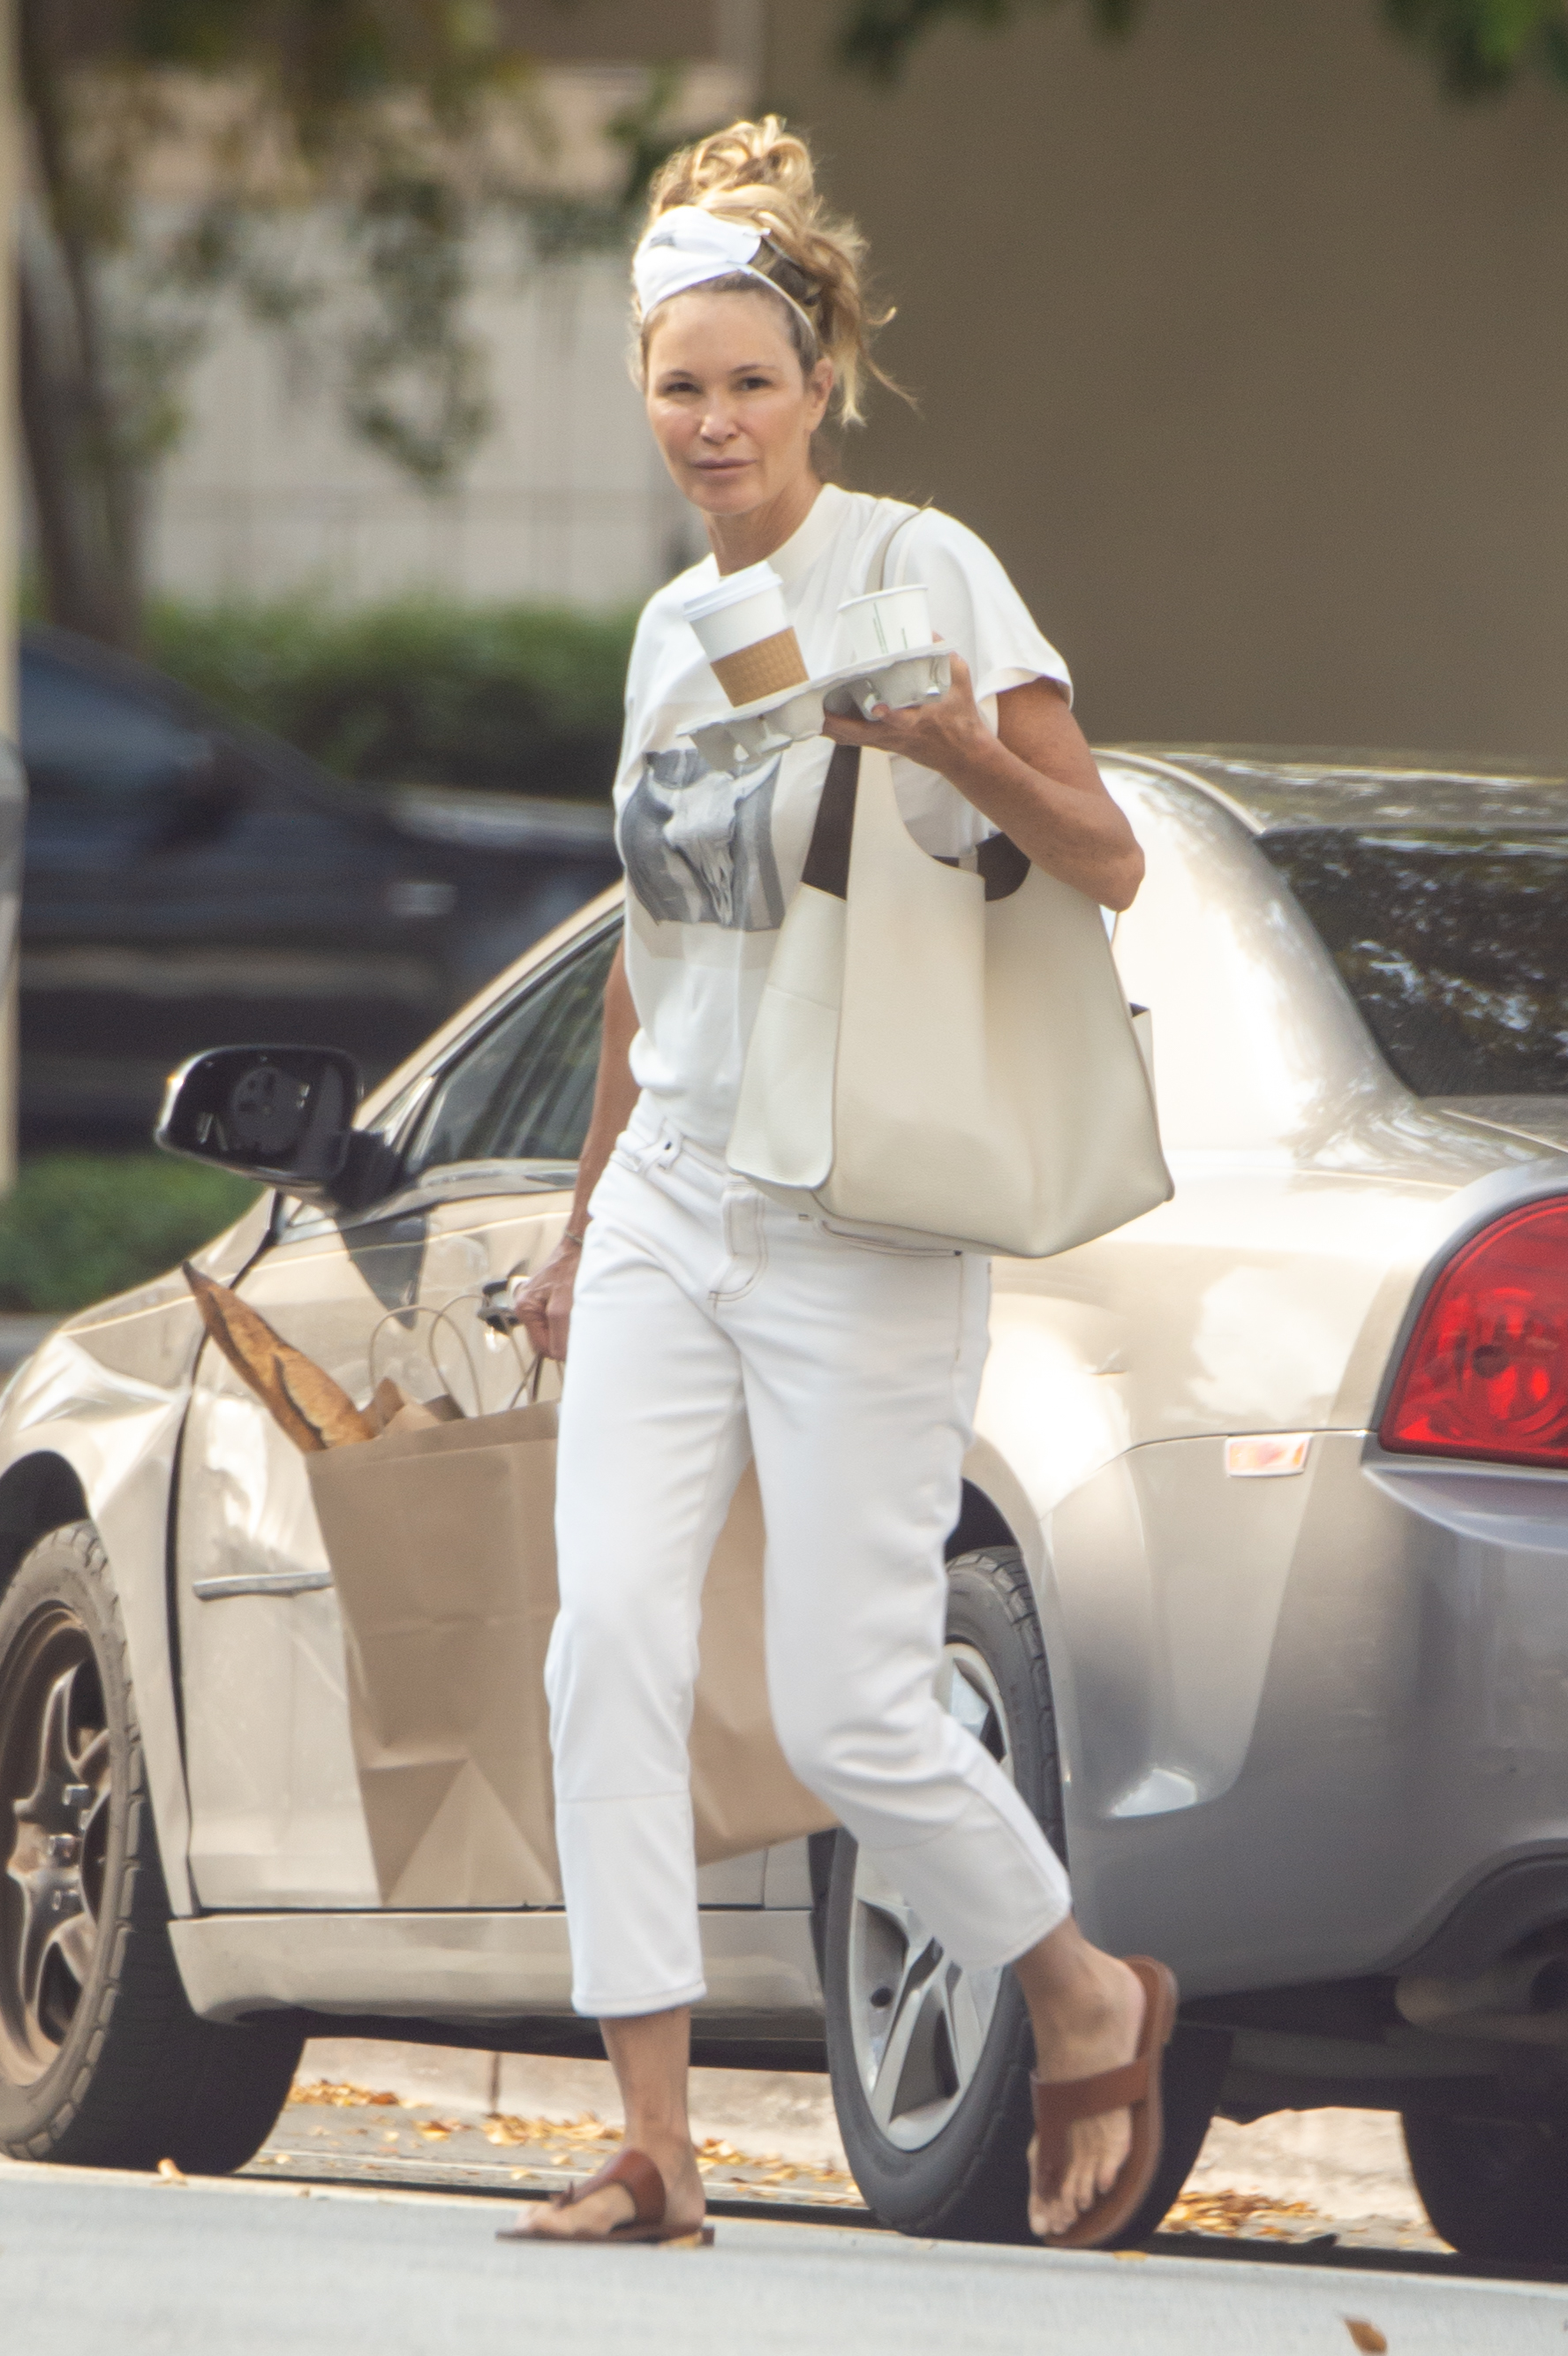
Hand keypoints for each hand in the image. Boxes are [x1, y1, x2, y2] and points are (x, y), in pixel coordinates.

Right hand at [514, 1236, 581, 1362]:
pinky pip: (560, 1319)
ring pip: (556, 1330)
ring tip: (581, 1311)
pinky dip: (572, 1318)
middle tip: (581, 1324)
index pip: (542, 1347)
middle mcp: (528, 1305)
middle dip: (565, 1336)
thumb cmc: (571, 1268)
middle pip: (548, 1340)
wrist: (582, 1244)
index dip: (561, 1349)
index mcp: (525, 1308)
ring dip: (570, 1327)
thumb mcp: (563, 1307)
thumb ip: (559, 1335)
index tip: (578, 1343)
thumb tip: (561, 1357)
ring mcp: (539, 1301)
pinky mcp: (551, 1297)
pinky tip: (580, 1306)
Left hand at [821, 646, 991, 789]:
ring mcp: (888, 742)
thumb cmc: (961, 718)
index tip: (878, 706)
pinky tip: (821, 720)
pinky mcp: (883, 745)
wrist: (962, 755)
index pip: (902, 720)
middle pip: (861, 735)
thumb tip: (926, 631)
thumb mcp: (960, 682)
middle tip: (815, 710)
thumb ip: (944, 656)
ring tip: (808, 713)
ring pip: (852, 739)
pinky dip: (836, 731)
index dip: (889, 715)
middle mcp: (899, 734)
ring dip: (830, 728)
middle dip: (837, 725)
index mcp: (920, 720)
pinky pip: (854, 740)